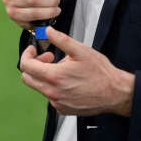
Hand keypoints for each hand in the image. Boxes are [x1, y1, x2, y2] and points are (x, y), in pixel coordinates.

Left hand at [18, 26, 133, 116]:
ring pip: (39, 88)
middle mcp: (52, 92)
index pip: (26, 66)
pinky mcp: (63, 110)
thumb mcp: (81, 51)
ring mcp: (57, 103)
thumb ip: (61, 40)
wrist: (115, 93)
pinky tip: (68, 82)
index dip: (27, 54)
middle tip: (49, 58)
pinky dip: (54, 88)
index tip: (34, 50)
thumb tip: (48, 31)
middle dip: (34, 65)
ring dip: (45, 76)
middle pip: (27, 78)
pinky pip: (50, 97)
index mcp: (53, 76)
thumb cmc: (100, 72)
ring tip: (64, 70)